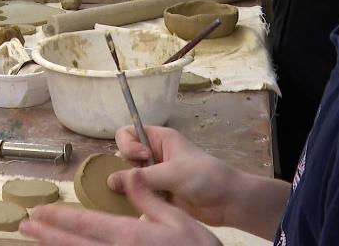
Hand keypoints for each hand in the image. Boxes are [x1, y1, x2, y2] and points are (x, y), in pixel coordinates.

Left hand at [20, 173, 220, 244]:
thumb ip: (149, 198)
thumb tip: (129, 176)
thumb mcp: (177, 218)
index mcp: (129, 235)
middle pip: (73, 244)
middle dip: (47, 233)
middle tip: (25, 225)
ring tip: (36, 238)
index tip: (38, 211)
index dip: (59, 216)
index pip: (85, 223)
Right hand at [109, 126, 241, 226]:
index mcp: (159, 139)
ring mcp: (155, 174)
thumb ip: (141, 177)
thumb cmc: (204, 177)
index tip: (142, 158)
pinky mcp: (158, 193)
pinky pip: (138, 193)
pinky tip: (139, 205)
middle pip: (124, 156)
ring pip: (129, 176)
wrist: (228, 201)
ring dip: (128, 186)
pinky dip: (135, 199)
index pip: (128, 133)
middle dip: (123, 168)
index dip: (128, 145)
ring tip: (134, 195)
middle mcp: (154, 154)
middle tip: (136, 180)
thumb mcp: (172, 173)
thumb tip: (110, 180)